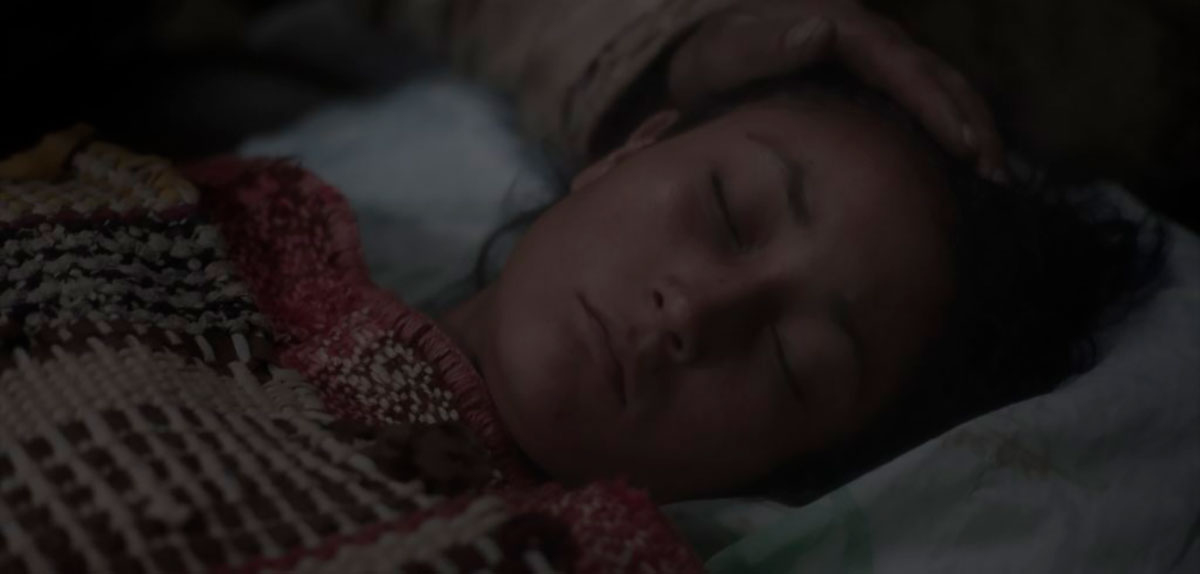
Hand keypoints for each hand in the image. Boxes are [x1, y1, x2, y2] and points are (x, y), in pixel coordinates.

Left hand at [667, 0, 1004, 180]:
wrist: (705, 57)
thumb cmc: (713, 59)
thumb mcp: (725, 52)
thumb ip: (764, 46)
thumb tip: (819, 31)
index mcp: (840, 28)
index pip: (901, 64)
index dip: (936, 103)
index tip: (963, 145)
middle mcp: (868, 37)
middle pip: (934, 74)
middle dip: (971, 121)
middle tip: (995, 174)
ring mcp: (876, 58)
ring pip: (939, 86)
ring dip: (970, 127)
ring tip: (994, 178)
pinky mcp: (875, 82)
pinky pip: (922, 100)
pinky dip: (949, 130)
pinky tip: (964, 171)